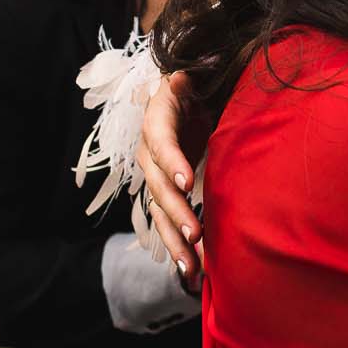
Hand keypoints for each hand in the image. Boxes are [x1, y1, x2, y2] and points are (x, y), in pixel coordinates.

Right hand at [139, 68, 203, 277]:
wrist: (189, 92)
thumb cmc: (197, 83)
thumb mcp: (194, 75)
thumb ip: (190, 79)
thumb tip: (181, 74)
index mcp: (157, 117)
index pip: (160, 140)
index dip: (171, 160)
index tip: (187, 181)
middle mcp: (150, 150)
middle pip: (158, 185)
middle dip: (176, 211)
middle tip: (196, 235)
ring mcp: (156, 174)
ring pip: (159, 211)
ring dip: (175, 240)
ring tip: (192, 267)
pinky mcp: (166, 192)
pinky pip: (167, 222)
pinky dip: (178, 247)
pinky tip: (191, 272)